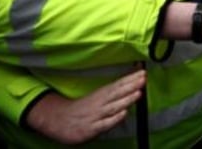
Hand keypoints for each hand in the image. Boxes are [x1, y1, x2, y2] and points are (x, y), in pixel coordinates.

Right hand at [26, 69, 145, 143]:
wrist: (58, 119)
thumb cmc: (83, 108)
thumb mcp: (98, 96)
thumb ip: (115, 92)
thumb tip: (133, 82)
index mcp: (102, 94)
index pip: (118, 84)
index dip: (131, 78)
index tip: (143, 72)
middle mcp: (100, 103)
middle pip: (117, 93)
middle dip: (131, 86)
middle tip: (143, 78)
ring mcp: (96, 115)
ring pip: (113, 107)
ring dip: (126, 100)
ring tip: (138, 93)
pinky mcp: (91, 128)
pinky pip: (104, 124)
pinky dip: (114, 119)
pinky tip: (123, 114)